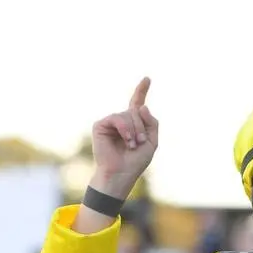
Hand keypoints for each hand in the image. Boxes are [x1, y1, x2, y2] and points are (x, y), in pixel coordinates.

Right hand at [89, 77, 158, 198]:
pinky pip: (117, 118)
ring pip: (128, 114)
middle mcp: (121, 120)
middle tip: (139, 142)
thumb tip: (141, 106)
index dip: (142, 90)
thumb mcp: (152, 141)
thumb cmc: (136, 161)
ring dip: (134, 130)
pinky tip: (126, 140)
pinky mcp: (100, 125)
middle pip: (137, 111)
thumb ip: (152, 123)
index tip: (147, 78)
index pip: (137, 104)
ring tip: (132, 144)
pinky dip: (125, 129)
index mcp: (133, 123)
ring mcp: (110, 122)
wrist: (121, 174)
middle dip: (142, 126)